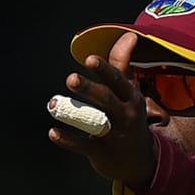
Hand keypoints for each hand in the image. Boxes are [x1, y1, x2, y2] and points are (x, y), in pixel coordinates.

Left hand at [49, 32, 158, 188]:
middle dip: (89, 89)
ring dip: (74, 114)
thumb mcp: (130, 91)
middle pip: (107, 100)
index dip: (105, 70)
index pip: (119, 81)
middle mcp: (125, 115)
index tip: (89, 59)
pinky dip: (68, 139)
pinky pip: (83, 145)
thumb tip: (129, 34)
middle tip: (70, 78)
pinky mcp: (102, 152)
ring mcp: (114, 135)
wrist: (141, 161)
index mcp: (131, 98)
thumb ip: (122, 64)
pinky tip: (52, 132)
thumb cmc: (129, 116)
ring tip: (53, 104)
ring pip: (94, 122)